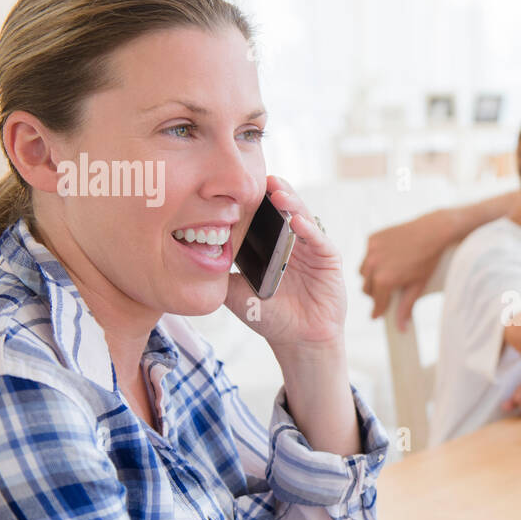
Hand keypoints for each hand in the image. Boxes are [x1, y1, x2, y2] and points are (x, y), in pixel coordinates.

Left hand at [223, 175, 344, 350]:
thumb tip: (191, 252)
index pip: (262, 216)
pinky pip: (319, 240)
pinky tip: (296, 222)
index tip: (236, 186)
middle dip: (273, 193)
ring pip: (302, 218)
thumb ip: (220, 272)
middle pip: (284, 210)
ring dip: (291, 204)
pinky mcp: (328, 260)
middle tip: (260, 178)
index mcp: (270, 245)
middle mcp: (292, 242)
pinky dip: (309, 230)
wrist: (298, 341)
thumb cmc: (270, 317)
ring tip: (278, 192)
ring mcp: (311, 249)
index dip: (252, 201)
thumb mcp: (236, 293)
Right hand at [359, 210, 449, 329]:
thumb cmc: (428, 260)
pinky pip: (367, 255)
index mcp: (385, 280)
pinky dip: (373, 259)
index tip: (377, 315)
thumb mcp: (418, 286)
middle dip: (375, 293)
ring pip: (362, 272)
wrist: (432, 231)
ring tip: (387, 274)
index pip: (376, 303)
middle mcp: (374, 265)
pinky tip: (387, 258)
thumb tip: (401, 328)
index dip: (378, 310)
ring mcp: (371, 251)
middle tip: (387, 292)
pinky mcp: (372, 238)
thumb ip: (406, 307)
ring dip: (371, 276)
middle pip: (366, 289)